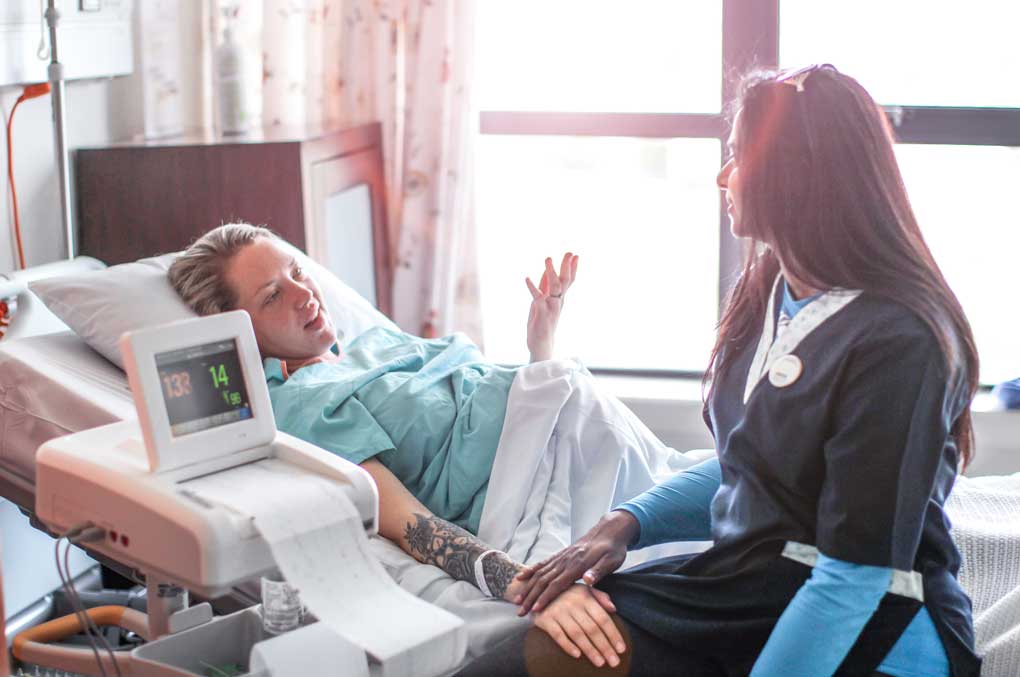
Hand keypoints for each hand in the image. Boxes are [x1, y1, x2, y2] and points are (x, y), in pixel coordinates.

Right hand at [514, 510, 637, 613]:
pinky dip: (531, 571)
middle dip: (531, 596)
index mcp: (578, 564)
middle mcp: (566, 560)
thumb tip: (587, 580)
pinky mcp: (561, 555)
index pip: (558, 584)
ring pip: (540, 573)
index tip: (535, 609)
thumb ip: (598, 571)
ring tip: (517, 600)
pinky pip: (542, 563)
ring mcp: (561, 557)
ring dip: (528, 587)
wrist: (609, 530)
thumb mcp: (612, 561)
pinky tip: (521, 577)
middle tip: (520, 611)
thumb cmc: (613, 549)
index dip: (546, 597)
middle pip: (544, 580)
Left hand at [525, 253, 578, 362]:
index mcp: (559, 298)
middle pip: (565, 281)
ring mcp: (551, 307)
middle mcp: (558, 301)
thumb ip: (545, 287)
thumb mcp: (543, 301)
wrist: (541, 343)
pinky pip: (538, 297)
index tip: (575, 255)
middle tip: (569, 253)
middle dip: (567, 266)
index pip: (568, 281)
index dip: (572, 268)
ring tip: (548, 258)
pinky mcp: (542, 312)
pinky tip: (527, 278)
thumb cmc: (542, 322)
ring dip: (551, 272)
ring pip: (554, 287)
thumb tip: (546, 272)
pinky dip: (533, 287)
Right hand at [532, 584, 625, 667]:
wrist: (535, 591)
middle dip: (605, 647)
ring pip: (577, 634)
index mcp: (585, 597)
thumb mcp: (582, 589)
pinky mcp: (544, 619)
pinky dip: (568, 646)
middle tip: (614, 662)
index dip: (613, 635)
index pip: (603, 618)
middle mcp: (572, 603)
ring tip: (600, 663)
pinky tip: (577, 655)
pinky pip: (558, 635)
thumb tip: (614, 608)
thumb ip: (599, 596)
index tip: (621, 649)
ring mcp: (558, 611)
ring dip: (590, 650)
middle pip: (592, 629)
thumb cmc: (565, 593)